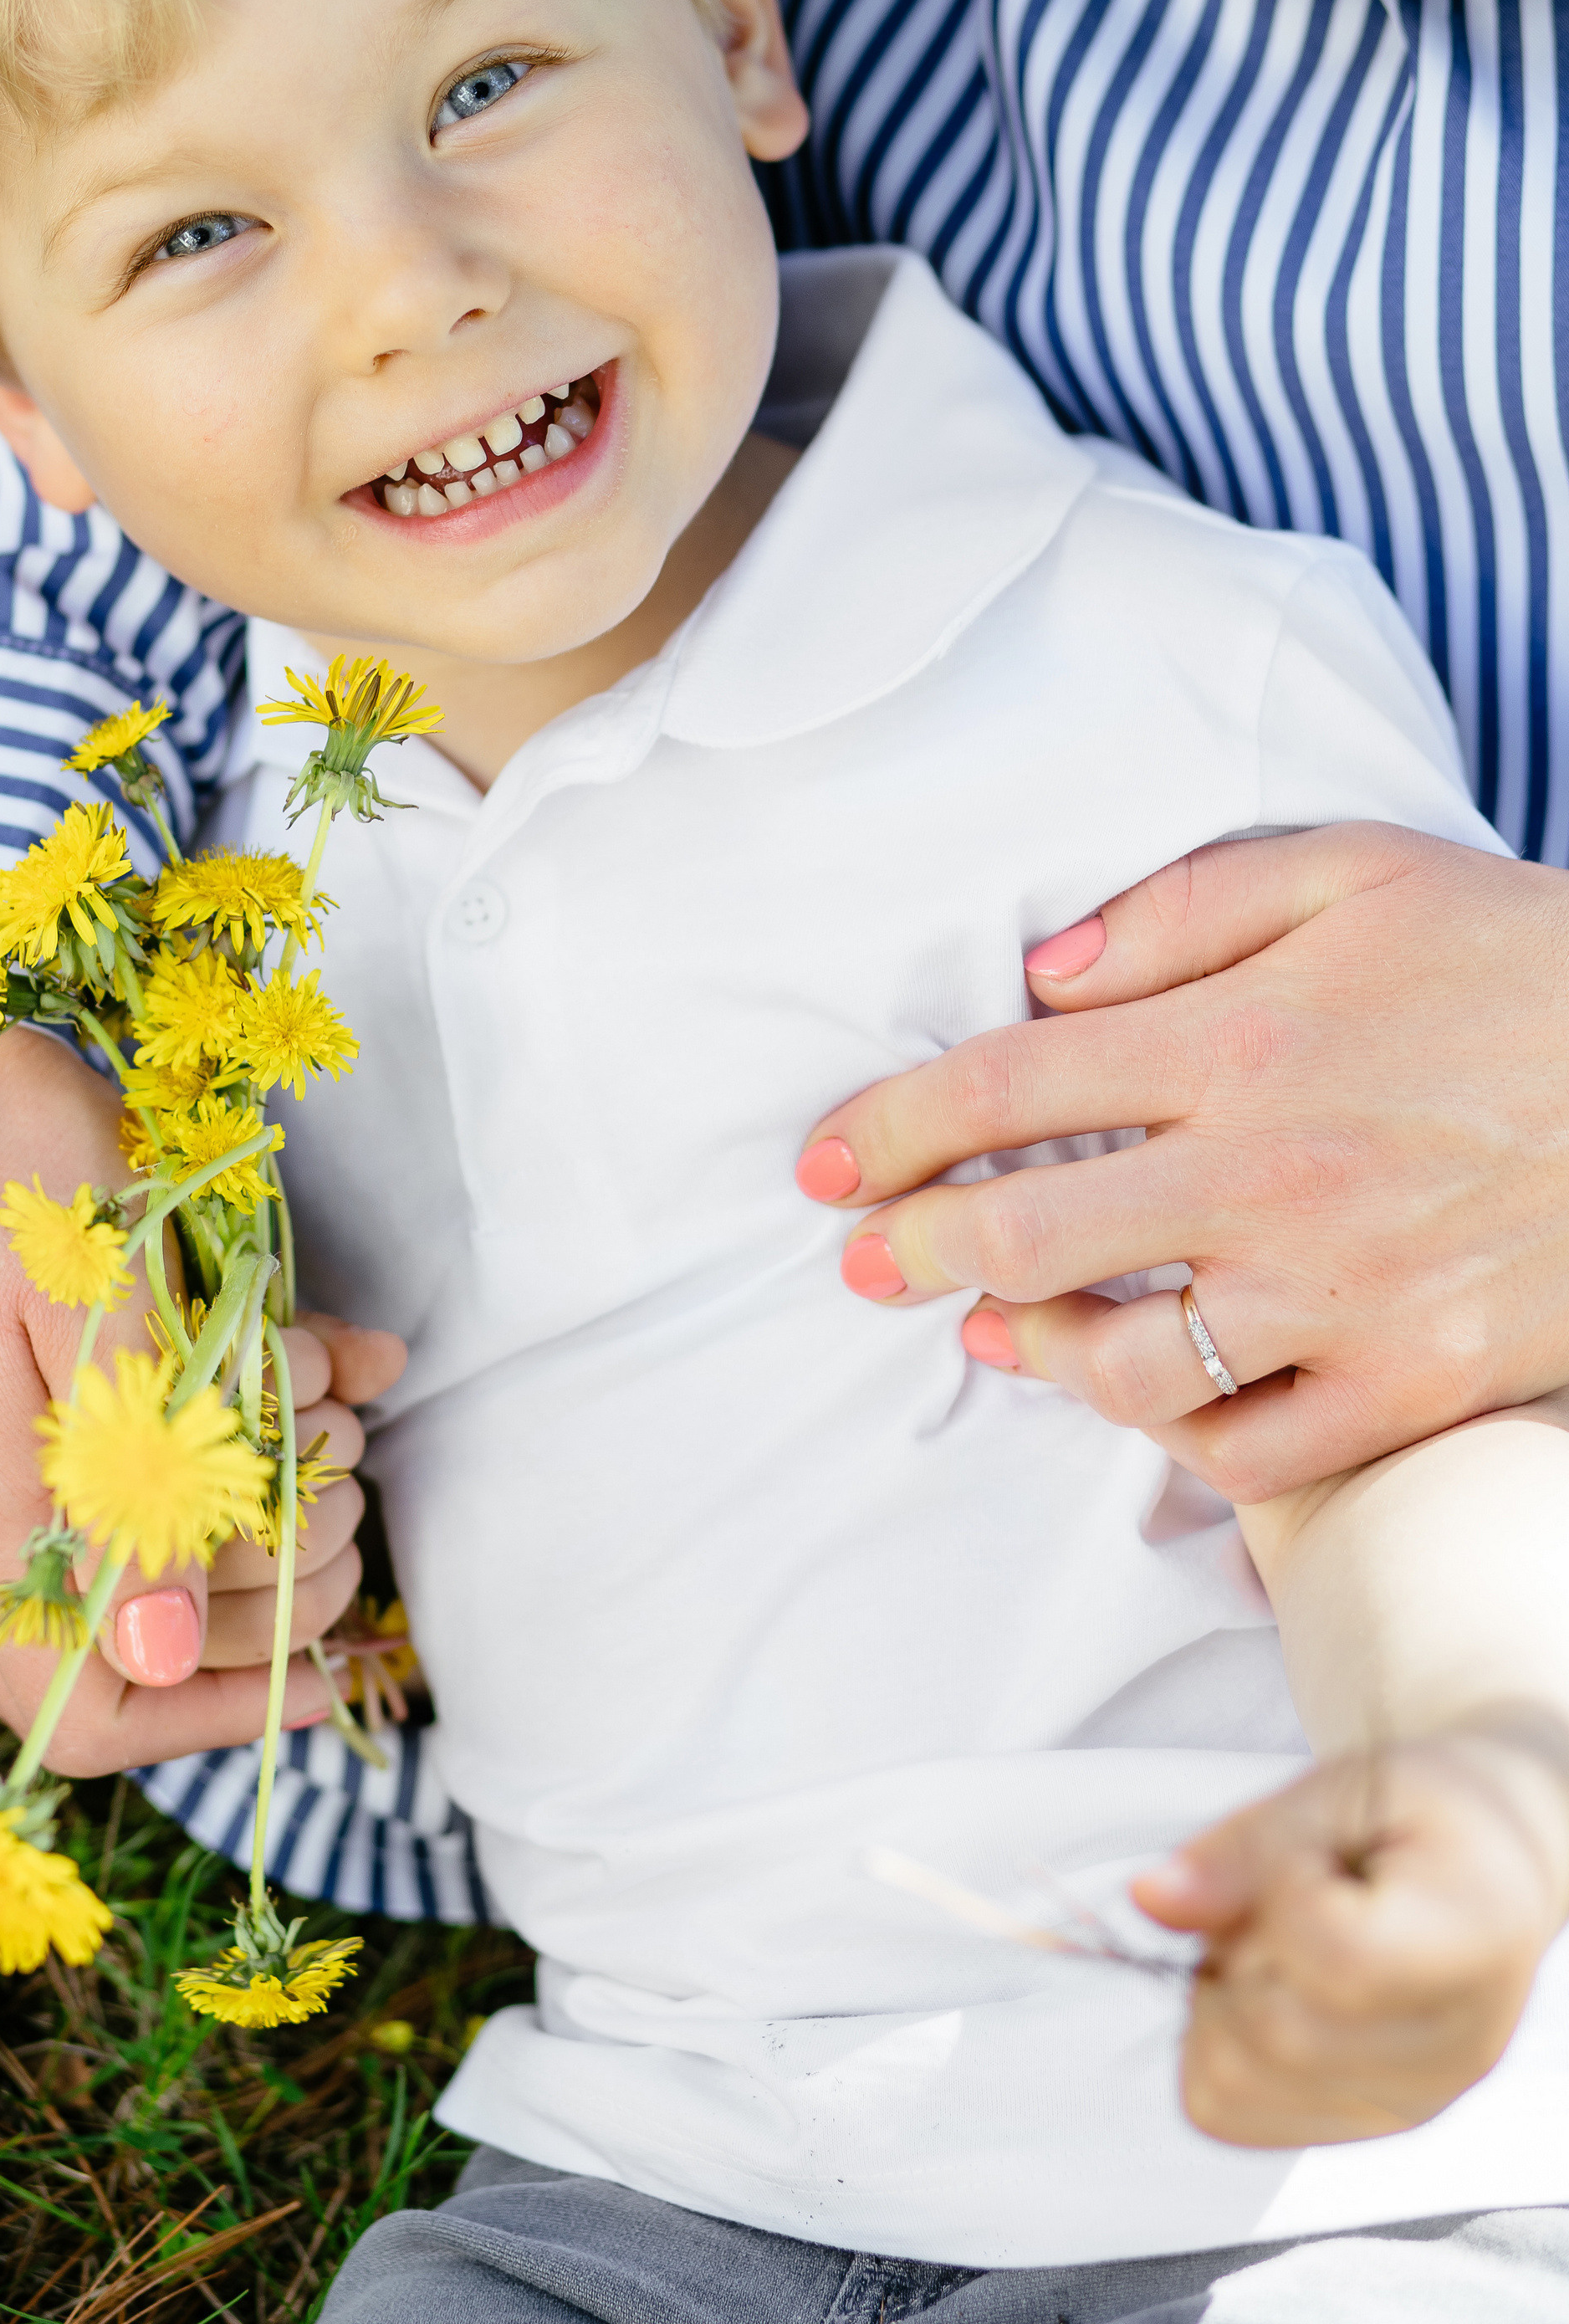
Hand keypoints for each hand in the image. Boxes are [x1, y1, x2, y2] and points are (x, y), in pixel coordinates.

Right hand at [0, 993, 403, 1770]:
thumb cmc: (8, 1137)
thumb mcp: (96, 1285)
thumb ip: (131, 1463)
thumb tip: (152, 1657)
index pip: (89, 1713)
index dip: (220, 1708)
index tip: (332, 1651)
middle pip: (115, 1661)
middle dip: (259, 1600)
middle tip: (349, 1490)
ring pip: (98, 1584)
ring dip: (232, 1533)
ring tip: (320, 1422)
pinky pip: (66, 1500)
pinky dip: (176, 1469)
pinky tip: (268, 1382)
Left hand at [796, 825, 1568, 1494]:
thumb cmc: (1523, 956)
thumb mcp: (1357, 873)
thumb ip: (1182, 911)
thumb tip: (1040, 973)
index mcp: (1241, 1039)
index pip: (1005, 1087)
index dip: (886, 1128)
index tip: (823, 1162)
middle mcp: (1270, 1175)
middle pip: (1031, 1234)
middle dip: (918, 1249)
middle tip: (865, 1260)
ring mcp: (1344, 1295)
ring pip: (1127, 1366)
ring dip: (1036, 1351)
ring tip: (998, 1331)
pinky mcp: (1417, 1384)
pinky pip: (1255, 1450)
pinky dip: (1181, 1436)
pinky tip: (1151, 1396)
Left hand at [1135, 1723, 1568, 2144]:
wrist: (1491, 1863)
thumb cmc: (1419, 1815)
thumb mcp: (1338, 1788)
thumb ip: (1245, 1846)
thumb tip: (1150, 1899)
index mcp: (1474, 1937)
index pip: (1332, 1958)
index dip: (1280, 1891)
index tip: (1307, 1858)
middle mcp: (1455, 2047)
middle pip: (1271, 2035)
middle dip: (1232, 1950)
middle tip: (1276, 1899)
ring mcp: (1413, 2101)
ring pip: (1234, 2085)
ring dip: (1217, 2000)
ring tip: (1274, 1945)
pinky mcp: (1368, 2125)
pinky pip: (1231, 2112)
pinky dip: (1217, 2045)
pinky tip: (1267, 1989)